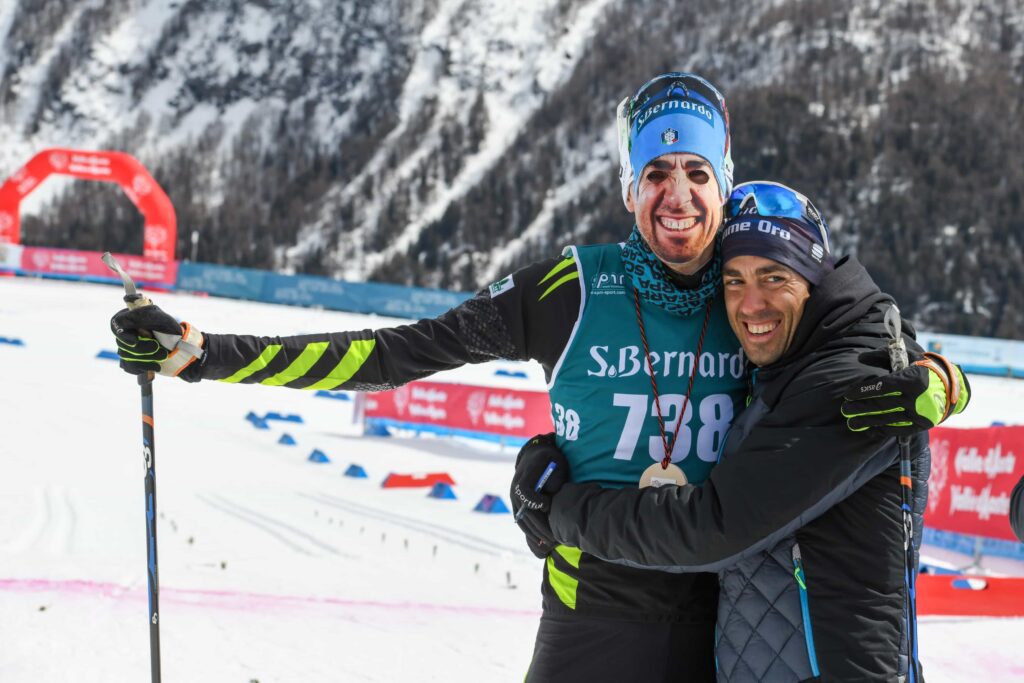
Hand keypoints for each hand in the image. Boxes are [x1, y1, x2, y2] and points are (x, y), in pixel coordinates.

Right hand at [110, 304, 203, 376]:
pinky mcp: (131, 359)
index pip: (116, 324)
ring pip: (126, 356)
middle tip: (158, 348)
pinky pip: (129, 367)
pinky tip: (155, 365)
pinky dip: (143, 368)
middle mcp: (127, 331)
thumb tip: (121, 322)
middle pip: (121, 343)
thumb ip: (142, 317)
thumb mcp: (160, 319)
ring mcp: (127, 346)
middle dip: (142, 349)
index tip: (134, 341)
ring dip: (146, 359)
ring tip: (162, 356)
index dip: (122, 334)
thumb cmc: (171, 330)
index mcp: (131, 317)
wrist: (181, 348)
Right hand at [510, 433, 568, 557]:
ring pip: (521, 520)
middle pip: (524, 512)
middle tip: (553, 538)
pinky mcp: (517, 505)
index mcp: (524, 477)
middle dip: (539, 527)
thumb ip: (554, 479)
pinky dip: (530, 532)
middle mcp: (515, 489)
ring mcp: (514, 498)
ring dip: (534, 533)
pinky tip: (541, 541)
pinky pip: (521, 521)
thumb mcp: (556, 463)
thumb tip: (549, 496)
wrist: (535, 455)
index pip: (525, 493)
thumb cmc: (550, 459)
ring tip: (549, 543)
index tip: (548, 505)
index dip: (536, 501)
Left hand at [842, 350, 969, 434]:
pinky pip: (899, 429)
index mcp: (912, 379)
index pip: (881, 386)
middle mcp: (915, 398)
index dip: (863, 391)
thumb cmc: (925, 368)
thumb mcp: (907, 357)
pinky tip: (869, 429)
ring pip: (887, 418)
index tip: (848, 394)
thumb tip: (860, 358)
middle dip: (860, 408)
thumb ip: (883, 356)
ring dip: (867, 421)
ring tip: (851, 423)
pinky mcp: (921, 424)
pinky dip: (882, 430)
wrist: (953, 387)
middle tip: (845, 410)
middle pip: (881, 404)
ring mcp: (919, 413)